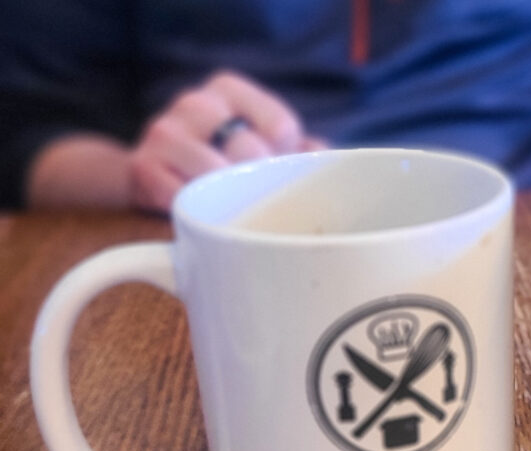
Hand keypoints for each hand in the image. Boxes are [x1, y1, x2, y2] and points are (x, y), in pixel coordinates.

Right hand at [129, 70, 325, 211]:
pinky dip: (196, 215)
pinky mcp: (142, 167)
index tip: (276, 174)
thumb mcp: (268, 150)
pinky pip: (184, 199)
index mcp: (230, 90)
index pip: (282, 128)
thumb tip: (323, 157)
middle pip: (251, 151)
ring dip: (227, 200)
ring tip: (224, 205)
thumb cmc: (225, 166)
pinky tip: (196, 212)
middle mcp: (195, 102)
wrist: (157, 182)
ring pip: (217, 175)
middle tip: (252, 197)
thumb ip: (304, 152)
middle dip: (258, 183)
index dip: (287, 162)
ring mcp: (164, 132)